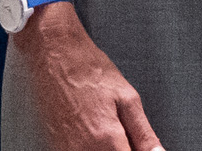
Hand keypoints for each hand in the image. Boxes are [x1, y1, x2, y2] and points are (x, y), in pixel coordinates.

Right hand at [13, 5, 163, 150]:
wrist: (56, 59)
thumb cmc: (91, 72)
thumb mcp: (128, 99)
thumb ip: (144, 133)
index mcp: (105, 140)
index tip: (146, 148)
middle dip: (124, 148)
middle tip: (127, 134)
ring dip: (109, 148)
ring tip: (111, 126)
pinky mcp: (55, 147)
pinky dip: (93, 147)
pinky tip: (96, 130)